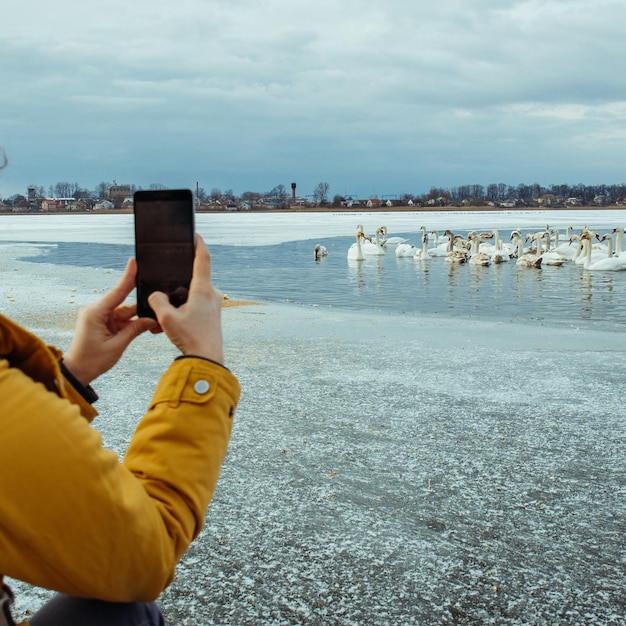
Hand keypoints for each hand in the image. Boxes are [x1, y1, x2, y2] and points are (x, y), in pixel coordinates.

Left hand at [63, 259, 157, 384]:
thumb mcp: (117, 345)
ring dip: (137, 319)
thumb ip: (135, 330)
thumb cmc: (91, 360)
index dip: (128, 277)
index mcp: (95, 313)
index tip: (134, 262)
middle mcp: (96, 311)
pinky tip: (144, 327)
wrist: (77, 372)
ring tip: (152, 324)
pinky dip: (132, 324)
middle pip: (124, 302)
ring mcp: (99, 317)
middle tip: (156, 305)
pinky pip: (121, 319)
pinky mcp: (102, 323)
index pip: (117, 291)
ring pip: (125, 312)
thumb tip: (151, 319)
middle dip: (141, 306)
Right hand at [148, 235, 223, 363]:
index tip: (195, 234)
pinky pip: (194, 307)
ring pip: (191, 295)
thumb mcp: (166, 318)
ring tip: (160, 316)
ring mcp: (213, 305)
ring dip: (176, 302)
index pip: (203, 258)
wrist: (207, 359)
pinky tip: (167, 325)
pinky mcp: (212, 316)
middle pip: (193, 278)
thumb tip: (156, 295)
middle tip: (164, 282)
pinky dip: (181, 312)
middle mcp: (211, 294)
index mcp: (203, 289)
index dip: (198, 243)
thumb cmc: (190, 338)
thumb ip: (157, 301)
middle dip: (177, 281)